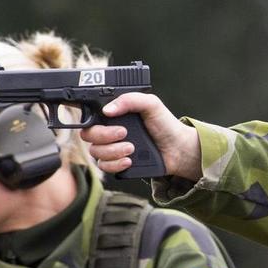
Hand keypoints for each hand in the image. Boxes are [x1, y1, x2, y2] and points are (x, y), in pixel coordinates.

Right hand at [81, 92, 201, 179]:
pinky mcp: (118, 164)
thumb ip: (130, 100)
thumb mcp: (151, 104)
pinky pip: (104, 167)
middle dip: (104, 136)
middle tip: (125, 134)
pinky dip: (115, 164)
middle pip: (88, 136)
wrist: (178, 148)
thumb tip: (107, 110)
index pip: (90, 119)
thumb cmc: (165, 124)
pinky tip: (129, 160)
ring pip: (95, 153)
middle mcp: (110, 132)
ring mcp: (113, 149)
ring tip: (131, 148)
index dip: (93, 121)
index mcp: (114, 116)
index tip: (109, 120)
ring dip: (112, 151)